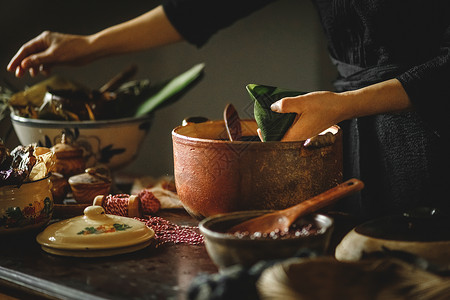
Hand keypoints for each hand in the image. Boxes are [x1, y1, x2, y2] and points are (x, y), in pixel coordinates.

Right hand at [7, 31, 92, 76]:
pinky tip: (46, 72)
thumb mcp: (54, 56)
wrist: (91, 51)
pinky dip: (45, 68)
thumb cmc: (75, 49)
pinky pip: (47, 62)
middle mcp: (47, 43)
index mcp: (44, 39)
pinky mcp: (59, 56)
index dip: (17, 59)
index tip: (11, 68)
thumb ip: (38, 60)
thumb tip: (25, 64)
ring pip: (39, 59)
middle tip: (19, 74)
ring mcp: (53, 50)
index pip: (26, 49)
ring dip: (35, 67)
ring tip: (33, 74)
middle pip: (31, 55)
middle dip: (25, 65)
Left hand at [270, 79, 411, 141]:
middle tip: (264, 120)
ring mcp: (304, 136)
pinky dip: (287, 125)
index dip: (265, 137)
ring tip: (272, 116)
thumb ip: (285, 105)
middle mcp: (300, 139)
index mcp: (296, 135)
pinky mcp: (308, 131)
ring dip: (278, 128)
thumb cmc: (325, 105)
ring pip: (286, 135)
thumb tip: (272, 108)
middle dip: (270, 131)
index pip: (276, 143)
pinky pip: (293, 131)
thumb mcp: (302, 102)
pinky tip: (285, 115)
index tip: (259, 128)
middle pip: (280, 140)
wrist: (342, 107)